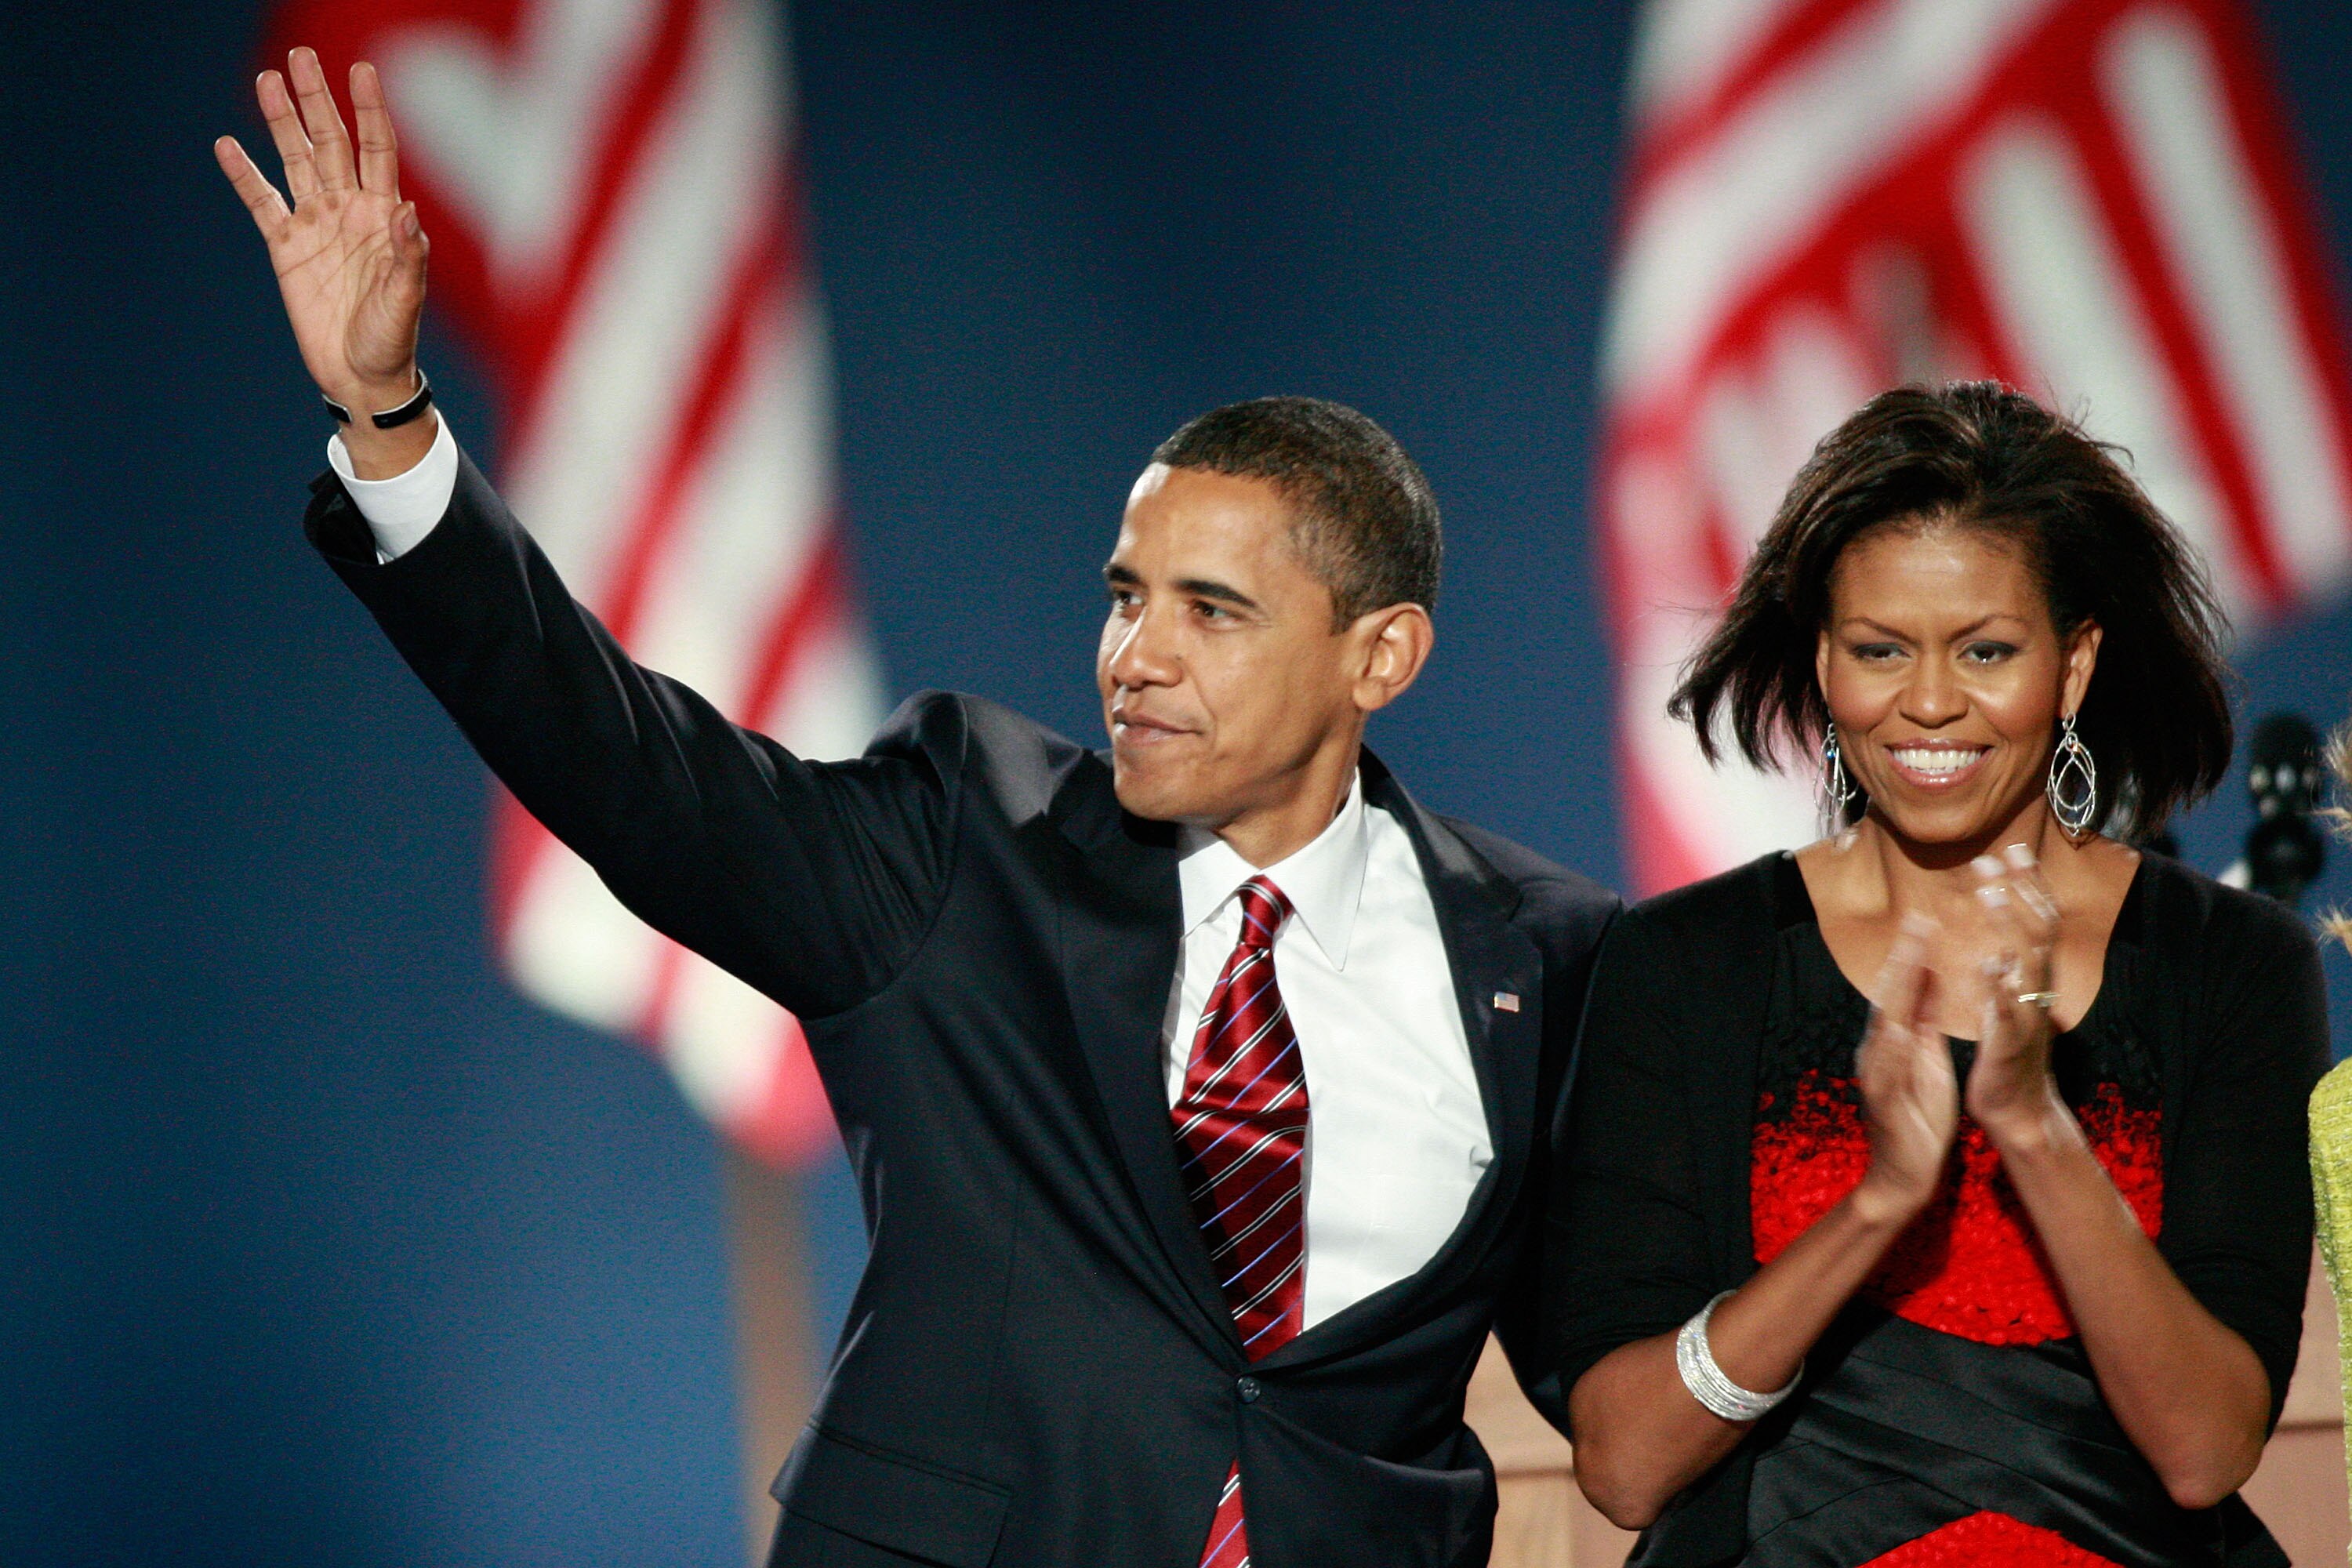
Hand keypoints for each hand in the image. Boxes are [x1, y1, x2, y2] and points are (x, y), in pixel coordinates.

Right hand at [215, 49, 431, 471]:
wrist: (361, 377)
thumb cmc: (393, 340)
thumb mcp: (405, 300)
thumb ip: (407, 256)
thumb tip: (408, 211)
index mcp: (383, 217)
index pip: (377, 149)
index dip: (370, 109)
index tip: (362, 69)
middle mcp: (349, 211)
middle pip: (331, 142)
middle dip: (317, 101)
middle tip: (301, 57)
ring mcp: (316, 226)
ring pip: (296, 161)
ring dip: (282, 123)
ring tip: (268, 79)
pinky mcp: (286, 248)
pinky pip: (262, 203)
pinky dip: (245, 176)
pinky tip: (227, 146)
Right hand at [1853, 912, 1958, 1220]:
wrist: (1902, 1174)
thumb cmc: (1918, 1116)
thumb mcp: (1929, 1059)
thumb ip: (1926, 1021)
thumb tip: (1932, 977)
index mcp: (1895, 1041)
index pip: (1903, 991)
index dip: (1913, 956)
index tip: (1926, 919)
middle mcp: (1880, 1052)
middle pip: (1889, 999)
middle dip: (1903, 961)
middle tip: (1917, 922)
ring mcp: (1878, 1076)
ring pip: (1885, 1028)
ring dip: (1896, 996)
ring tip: (1909, 963)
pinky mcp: (1884, 1104)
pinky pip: (1887, 1074)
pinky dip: (1892, 1051)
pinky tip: (1899, 1030)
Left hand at [1963, 844, 2069, 1145]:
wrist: (2020, 1113)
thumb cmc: (2011, 1056)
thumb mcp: (2012, 1004)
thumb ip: (2012, 970)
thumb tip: (2004, 933)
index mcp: (2034, 983)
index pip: (2037, 924)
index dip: (2029, 886)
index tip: (2014, 849)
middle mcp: (2037, 994)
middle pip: (2037, 934)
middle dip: (2019, 892)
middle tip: (1995, 856)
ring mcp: (2026, 1019)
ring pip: (2025, 967)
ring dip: (2011, 928)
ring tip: (1992, 895)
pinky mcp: (2008, 1048)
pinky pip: (2006, 1015)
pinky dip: (1999, 990)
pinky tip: (1988, 966)